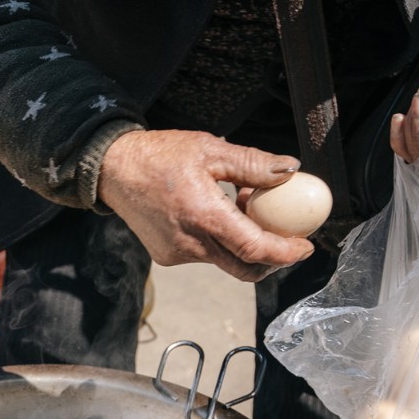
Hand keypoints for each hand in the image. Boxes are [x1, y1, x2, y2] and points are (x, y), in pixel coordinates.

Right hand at [97, 130, 316, 282]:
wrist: (113, 170)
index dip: (286, 253)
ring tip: (242, 207)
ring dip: (245, 244)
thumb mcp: (209, 149)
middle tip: (288, 238)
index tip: (306, 247)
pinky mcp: (168, 257)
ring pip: (227, 261)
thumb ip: (252, 163)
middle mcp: (190, 243)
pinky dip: (222, 242)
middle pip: (246, 268)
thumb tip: (290, 171)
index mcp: (203, 215)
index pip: (255, 249)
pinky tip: (216, 214)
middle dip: (273, 258)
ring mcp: (178, 255)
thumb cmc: (160, 156)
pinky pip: (206, 256)